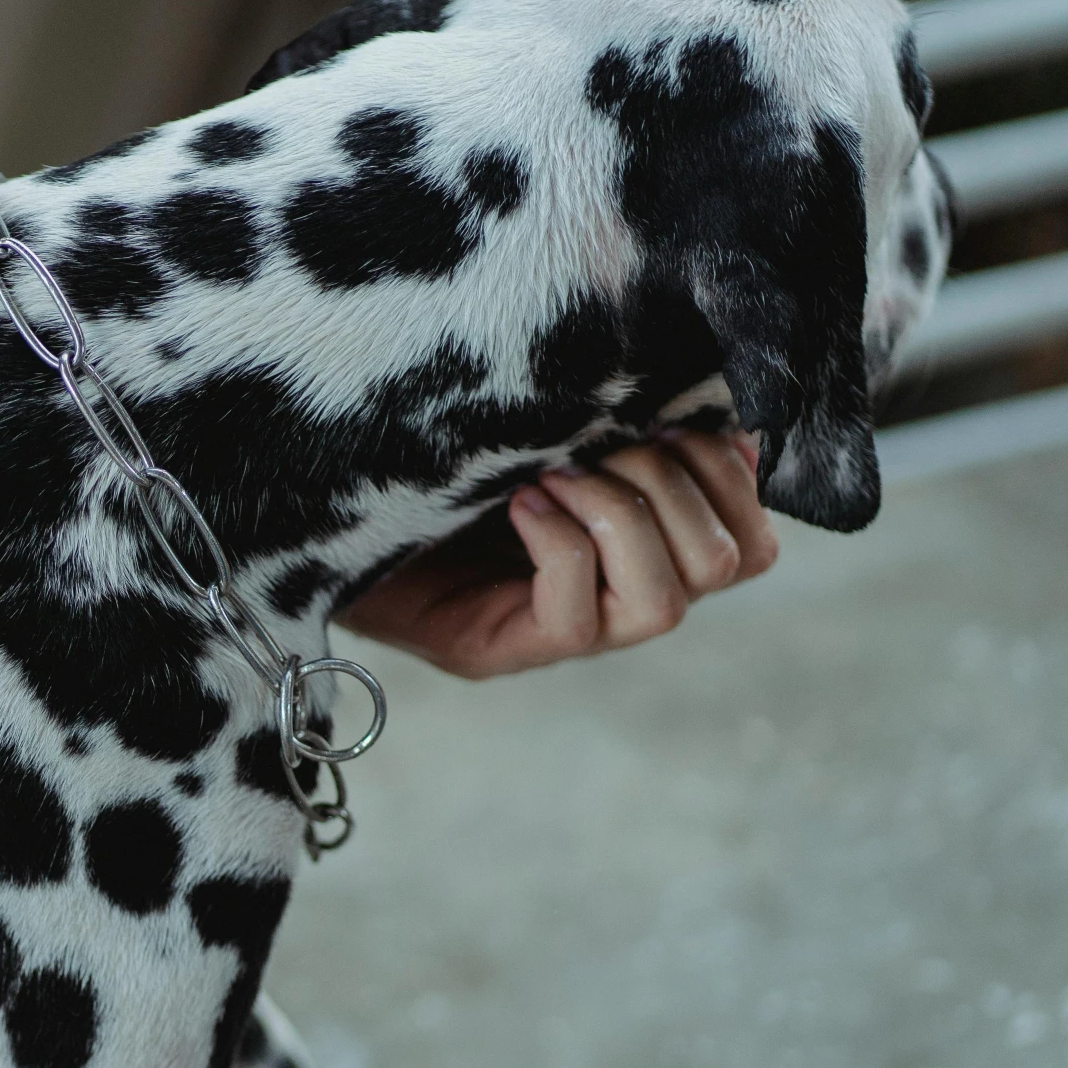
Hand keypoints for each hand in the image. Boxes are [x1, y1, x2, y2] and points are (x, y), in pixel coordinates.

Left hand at [335, 429, 777, 678]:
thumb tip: (723, 416)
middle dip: (675, 481)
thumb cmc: (434, 454)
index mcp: (642, 543)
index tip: (663, 413)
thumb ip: (622, 420)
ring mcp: (559, 633)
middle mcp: (615, 598)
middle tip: (595, 440)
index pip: (754, 540)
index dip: (732, 474)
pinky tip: (517, 502)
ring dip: (621, 516)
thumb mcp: (540, 424)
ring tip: (550, 473)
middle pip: (732, 564)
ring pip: (668, 604)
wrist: (314, 506)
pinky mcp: (495, 653)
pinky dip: (561, 544)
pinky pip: (576, 618)